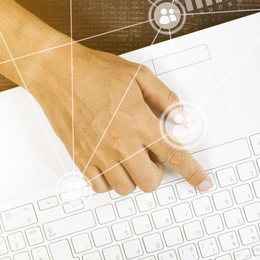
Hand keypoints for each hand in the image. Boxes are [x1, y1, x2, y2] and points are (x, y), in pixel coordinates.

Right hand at [23, 43, 210, 195]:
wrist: (57, 71)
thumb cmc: (95, 71)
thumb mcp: (139, 76)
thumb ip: (166, 98)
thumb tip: (183, 118)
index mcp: (139, 122)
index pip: (174, 156)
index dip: (193, 173)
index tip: (202, 183)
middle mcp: (120, 142)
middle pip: (150, 181)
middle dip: (156, 173)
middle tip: (148, 155)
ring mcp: (98, 153)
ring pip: (126, 188)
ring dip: (132, 177)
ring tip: (127, 157)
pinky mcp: (80, 157)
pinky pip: (100, 187)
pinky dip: (109, 181)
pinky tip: (110, 163)